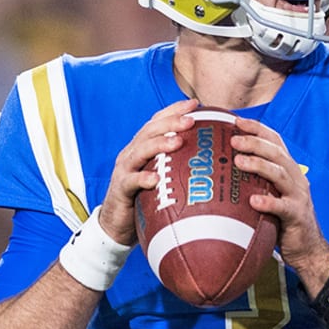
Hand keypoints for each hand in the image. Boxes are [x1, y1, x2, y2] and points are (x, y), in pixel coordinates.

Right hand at [98, 99, 200, 243]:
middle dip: (170, 123)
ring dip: (159, 144)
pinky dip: (142, 178)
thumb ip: (176, 165)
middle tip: (191, 120)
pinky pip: (131, 181)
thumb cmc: (143, 199)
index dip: (174, 110)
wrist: (116, 224)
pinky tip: (155, 179)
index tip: (195, 104)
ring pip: (139, 151)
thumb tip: (212, 160)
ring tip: (177, 142)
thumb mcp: (161, 177)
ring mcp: (124, 170)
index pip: (156, 122)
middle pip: (149, 131)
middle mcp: (131, 154)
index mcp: (141, 148)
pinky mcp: (120, 189)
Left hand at [230, 117, 328, 288]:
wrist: (306, 246)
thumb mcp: (268, 191)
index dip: (257, 129)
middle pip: (276, 153)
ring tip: (239, 162)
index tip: (236, 120)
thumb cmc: (280, 217)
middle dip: (255, 143)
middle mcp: (295, 177)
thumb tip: (218, 164)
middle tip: (233, 140)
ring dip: (258, 165)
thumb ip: (252, 178)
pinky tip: (253, 200)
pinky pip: (282, 207)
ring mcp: (298, 196)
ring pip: (280, 174)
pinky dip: (268, 202)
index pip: (275, 141)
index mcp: (287, 168)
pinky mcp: (297, 216)